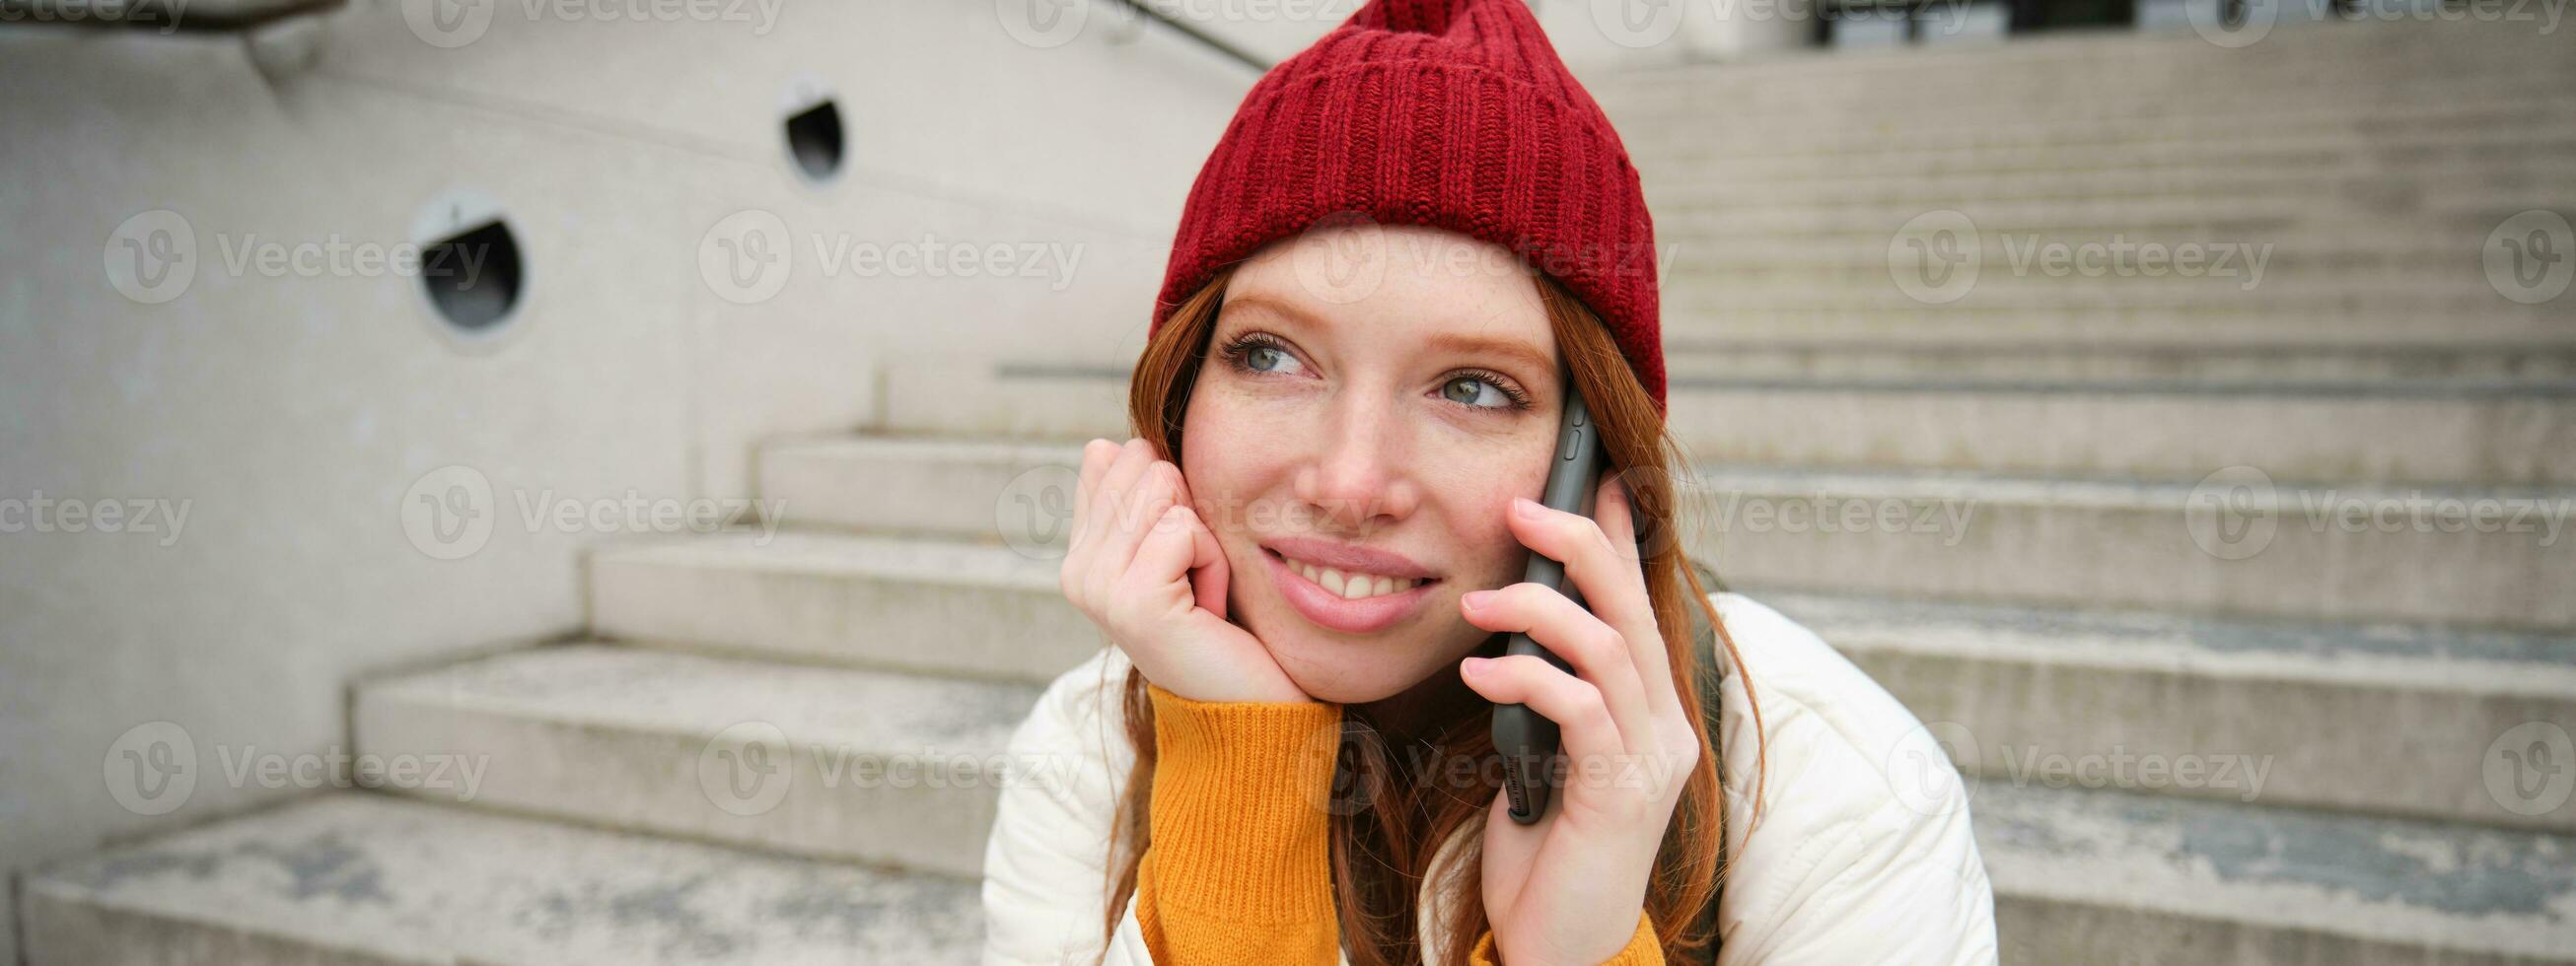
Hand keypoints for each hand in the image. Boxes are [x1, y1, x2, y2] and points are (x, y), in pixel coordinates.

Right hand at [1061, 438, 1310, 704]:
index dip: (1170, 493)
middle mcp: (1077, 572)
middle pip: (1144, 465)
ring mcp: (1098, 587)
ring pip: (1164, 489)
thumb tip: (1102, 445)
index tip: (1178, 556)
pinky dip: (1213, 561)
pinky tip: (1207, 606)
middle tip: (1193, 578)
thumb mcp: (1175, 551)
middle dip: (1190, 513)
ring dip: (1204, 538)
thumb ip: (1139, 501)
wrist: (1243, 704)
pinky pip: (1184, 527)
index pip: (1114, 458)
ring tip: (1200, 591)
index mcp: (1080, 555)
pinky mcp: (1132, 600)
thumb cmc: (1219, 623)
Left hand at [1457, 477, 1697, 964]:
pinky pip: (1578, 706)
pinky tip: (1481, 675)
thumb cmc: (1543, 853)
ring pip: (1606, 646)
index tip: (1593, 479)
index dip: (1621, 537)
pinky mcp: (1621, 791)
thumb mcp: (1542, 757)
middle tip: (1521, 507)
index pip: (1640, 603)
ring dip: (1536, 609)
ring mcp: (1651, 758)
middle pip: (1632, 605)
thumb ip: (1544, 698)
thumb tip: (1511, 629)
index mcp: (1651, 711)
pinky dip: (1525, 676)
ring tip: (1477, 603)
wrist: (1560, 945)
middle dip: (1579, 542)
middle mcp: (1665, 725)